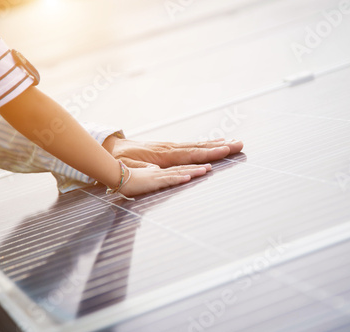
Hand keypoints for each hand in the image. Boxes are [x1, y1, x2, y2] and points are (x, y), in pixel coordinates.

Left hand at [102, 137, 242, 167]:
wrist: (110, 149)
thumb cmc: (118, 162)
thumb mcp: (127, 168)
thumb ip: (144, 170)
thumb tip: (156, 169)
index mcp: (163, 155)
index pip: (190, 154)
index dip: (208, 153)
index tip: (225, 151)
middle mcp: (169, 149)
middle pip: (199, 147)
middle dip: (220, 146)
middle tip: (240, 143)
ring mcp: (170, 147)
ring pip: (196, 145)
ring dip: (215, 143)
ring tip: (233, 142)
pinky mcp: (168, 148)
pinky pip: (190, 146)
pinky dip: (204, 144)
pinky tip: (213, 144)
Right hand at [117, 164, 211, 196]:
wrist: (112, 174)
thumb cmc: (126, 177)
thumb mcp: (144, 177)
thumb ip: (152, 174)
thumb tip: (157, 172)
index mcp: (162, 169)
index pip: (183, 166)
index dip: (197, 163)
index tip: (210, 162)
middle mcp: (162, 169)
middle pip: (186, 165)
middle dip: (203, 162)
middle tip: (219, 157)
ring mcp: (158, 175)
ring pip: (179, 171)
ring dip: (194, 170)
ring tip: (208, 169)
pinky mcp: (151, 181)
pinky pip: (166, 179)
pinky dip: (177, 178)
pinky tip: (187, 177)